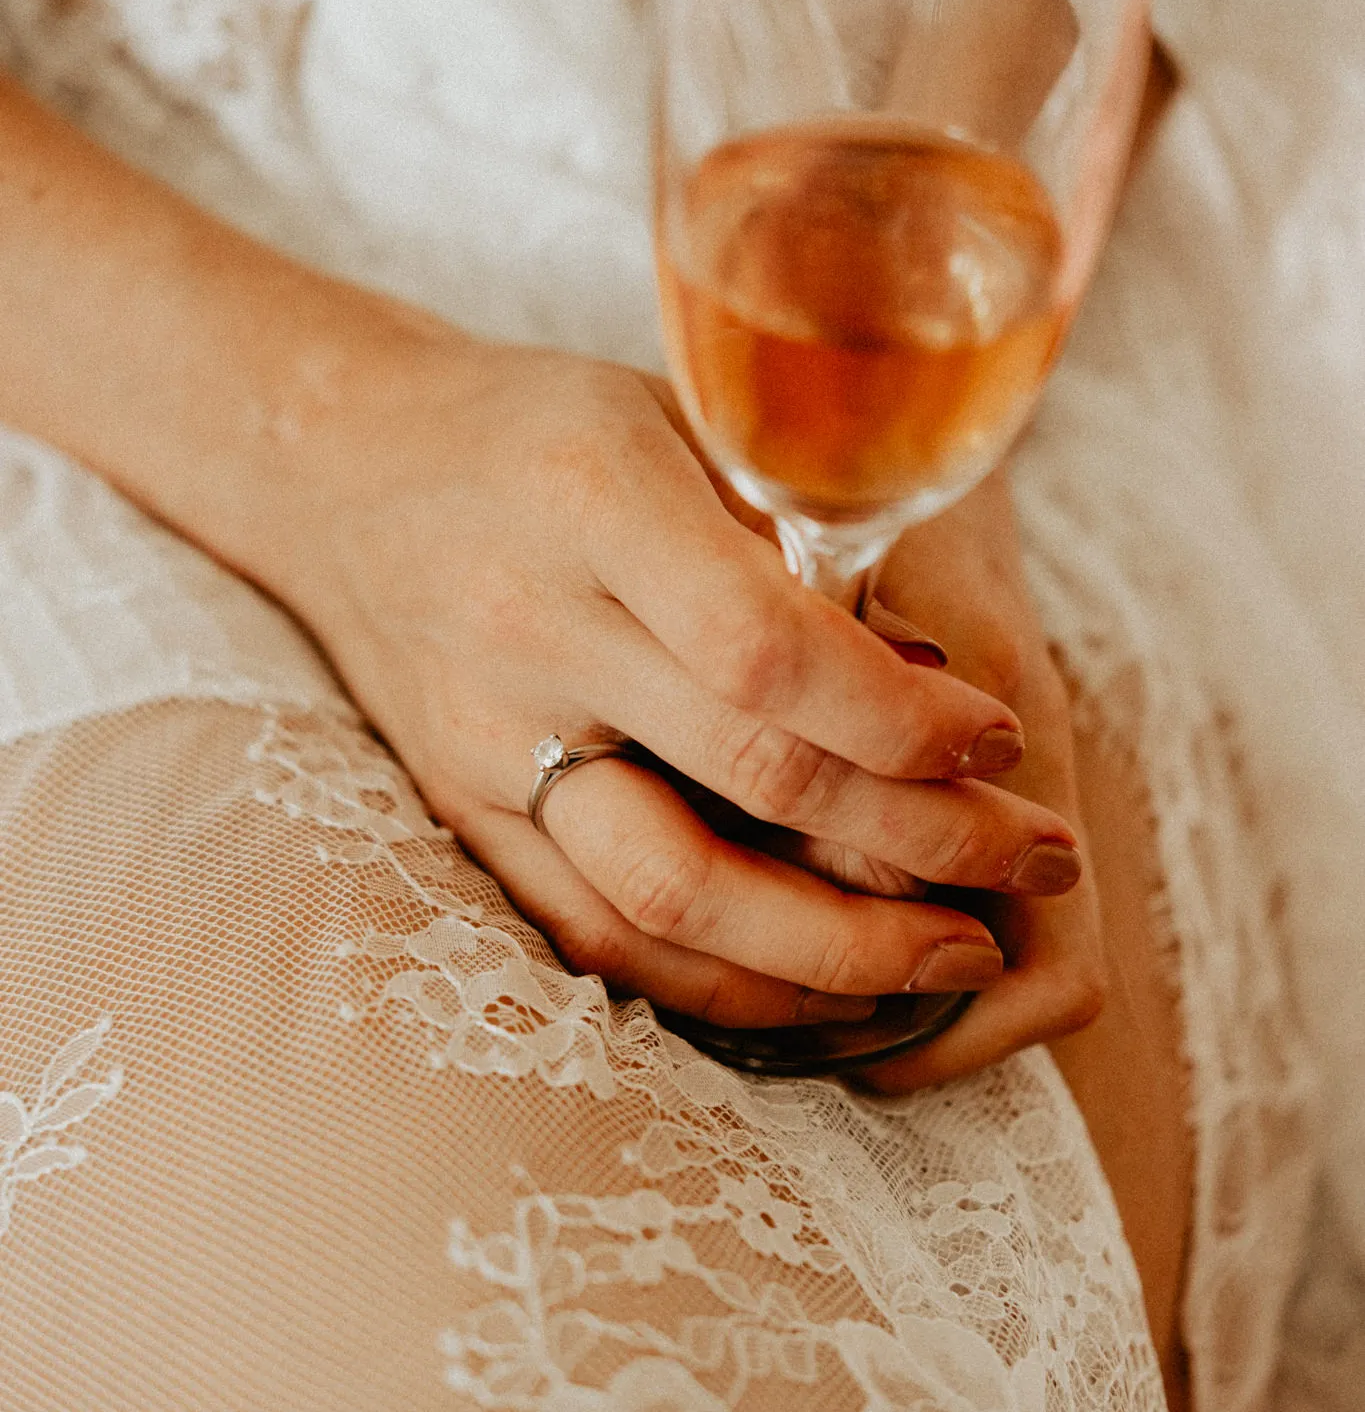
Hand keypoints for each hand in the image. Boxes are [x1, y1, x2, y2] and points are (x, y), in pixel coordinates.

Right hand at [271, 326, 1083, 1030]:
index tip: (1002, 742)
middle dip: (925, 839)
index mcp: (592, 501)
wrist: (346, 472)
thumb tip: (938, 675)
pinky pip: (600, 937)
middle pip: (751, 779)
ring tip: (958, 958)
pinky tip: (829, 993)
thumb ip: (793, 529)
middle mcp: (530, 631)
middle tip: (1038, 858)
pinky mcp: (465, 816)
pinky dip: (726, 984)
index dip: (904, 721)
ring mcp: (485, 741)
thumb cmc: (542, 429)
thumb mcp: (674, 418)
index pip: (771, 649)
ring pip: (672, 895)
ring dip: (837, 952)